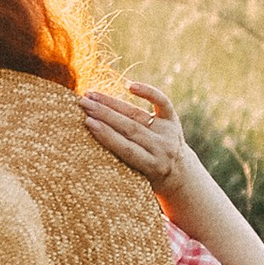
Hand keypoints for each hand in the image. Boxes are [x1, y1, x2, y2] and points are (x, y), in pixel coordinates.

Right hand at [80, 78, 196, 200]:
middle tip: (83, 104)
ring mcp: (168, 133)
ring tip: (91, 96)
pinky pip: (162, 102)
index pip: (126, 148)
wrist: (180, 174)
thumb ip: (121, 162)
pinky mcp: (173, 120)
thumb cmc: (147, 178)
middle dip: (104, 114)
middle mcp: (162, 148)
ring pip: (136, 115)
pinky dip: (147, 92)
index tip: (88, 122)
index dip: (107, 135)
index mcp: (152, 166)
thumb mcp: (137, 177)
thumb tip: (94, 137)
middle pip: (129, 128)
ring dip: (111, 103)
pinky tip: (129, 86)